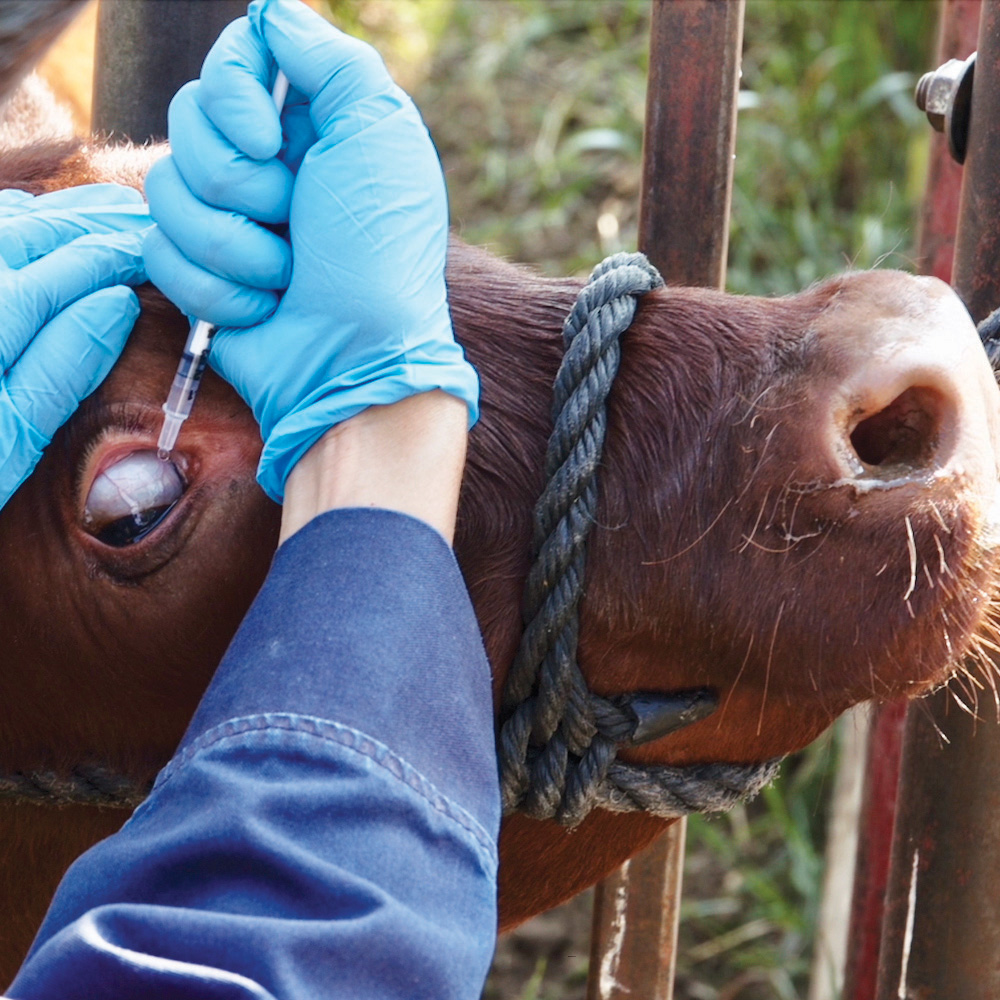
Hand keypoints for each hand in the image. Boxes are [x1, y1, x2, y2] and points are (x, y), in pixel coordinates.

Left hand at [0, 186, 149, 507]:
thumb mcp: (11, 437)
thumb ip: (62, 367)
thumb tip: (118, 302)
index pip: (74, 266)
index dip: (120, 255)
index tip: (158, 251)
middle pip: (38, 230)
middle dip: (96, 221)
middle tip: (142, 218)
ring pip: (4, 220)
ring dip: (57, 213)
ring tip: (104, 210)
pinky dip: (10, 216)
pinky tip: (33, 217)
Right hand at [143, 0, 477, 501]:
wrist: (357, 361)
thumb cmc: (380, 254)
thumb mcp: (380, 138)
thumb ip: (332, 61)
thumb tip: (273, 13)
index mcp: (310, 122)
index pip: (232, 59)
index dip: (231, 93)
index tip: (270, 141)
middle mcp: (266, 164)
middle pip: (186, 120)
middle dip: (239, 182)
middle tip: (292, 219)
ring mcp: (229, 219)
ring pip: (165, 191)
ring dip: (234, 244)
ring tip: (287, 274)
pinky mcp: (200, 273)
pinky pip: (160, 252)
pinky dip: (218, 288)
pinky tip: (265, 307)